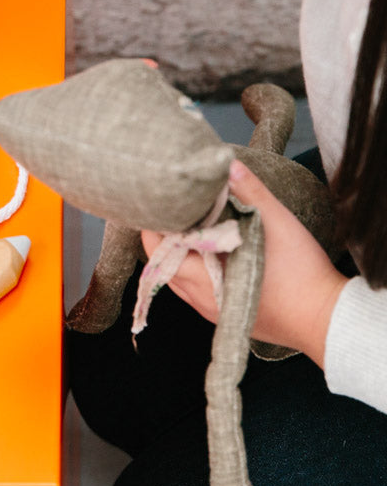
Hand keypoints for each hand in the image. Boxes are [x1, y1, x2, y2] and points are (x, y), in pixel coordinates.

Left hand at [141, 159, 347, 366]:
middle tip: (178, 211)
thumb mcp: (276, 224)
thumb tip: (228, 165)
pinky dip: (197, 269)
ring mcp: (212, 311)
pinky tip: (214, 251)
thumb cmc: (302, 274)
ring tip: (194, 227)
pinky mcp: (227, 316)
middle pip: (163, 264)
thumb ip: (250, 192)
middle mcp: (200, 300)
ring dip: (182, 254)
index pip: (157, 250)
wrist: (329, 319)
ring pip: (179, 278)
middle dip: (166, 237)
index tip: (163, 203)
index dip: (156, 225)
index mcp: (202, 280)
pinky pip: (197, 290)